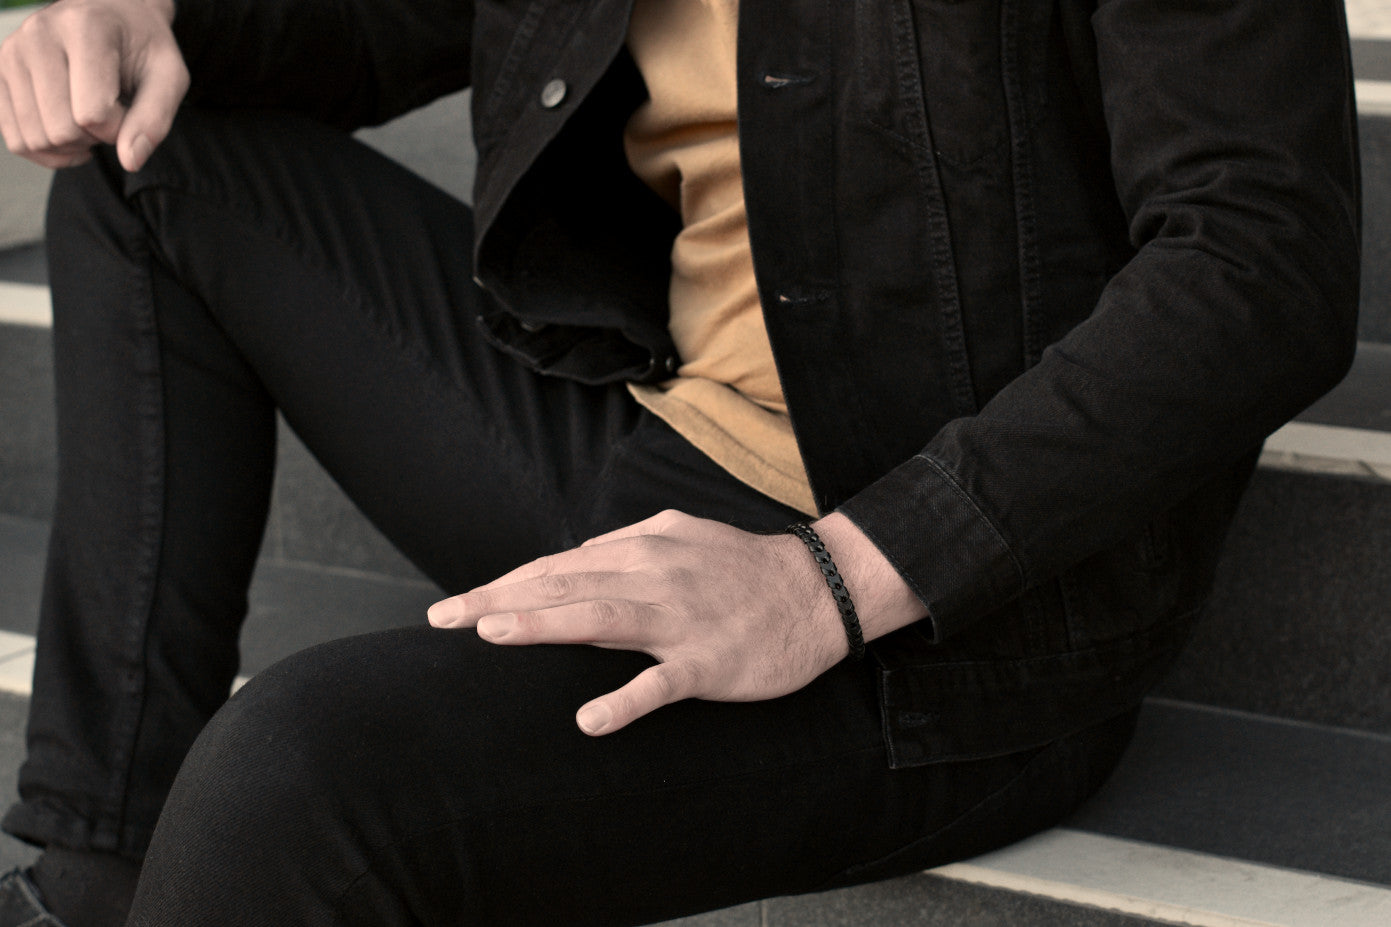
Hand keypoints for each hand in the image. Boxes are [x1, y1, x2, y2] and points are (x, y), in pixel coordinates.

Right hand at [0, 0, 187, 170]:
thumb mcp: (168, 76)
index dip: (119, 129)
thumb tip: (130, 161)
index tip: (129, 111)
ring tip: (90, 120)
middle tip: (111, 117)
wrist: (112, 13)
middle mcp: (39, 34)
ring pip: (36, 138)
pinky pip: (15, 139)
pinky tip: (70, 136)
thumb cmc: (142, 46)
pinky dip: (47, 151)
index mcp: (84, 28)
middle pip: (61, 130)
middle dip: (95, 138)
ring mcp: (12, 53)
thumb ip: (155, 119)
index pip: (93, 113)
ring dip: (72, 146)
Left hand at [428, 510, 926, 735]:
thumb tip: (571, 568)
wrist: (818, 591)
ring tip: (492, 634)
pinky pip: (660, 683)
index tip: (458, 603)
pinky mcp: (707, 661)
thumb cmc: (742, 568)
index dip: (505, 583)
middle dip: (499, 600)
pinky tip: (590, 721)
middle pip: (564, 585)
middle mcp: (653, 576)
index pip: (558, 567)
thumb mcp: (679, 540)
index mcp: (642, 548)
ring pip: (600, 619)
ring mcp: (679, 619)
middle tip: (444, 617)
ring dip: (543, 625)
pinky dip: (625, 701)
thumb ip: (625, 552)